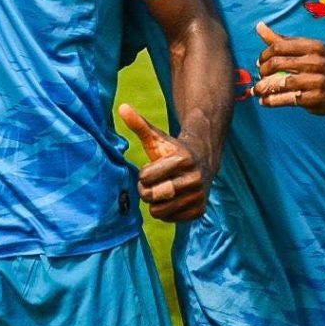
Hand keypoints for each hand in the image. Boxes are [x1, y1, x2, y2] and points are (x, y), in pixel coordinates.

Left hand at [119, 103, 209, 221]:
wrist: (202, 162)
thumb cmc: (172, 151)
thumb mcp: (156, 137)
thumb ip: (139, 124)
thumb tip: (122, 106)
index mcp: (183, 160)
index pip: (146, 177)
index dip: (143, 175)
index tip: (150, 170)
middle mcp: (194, 179)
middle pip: (153, 195)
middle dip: (146, 190)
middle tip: (151, 184)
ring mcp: (199, 196)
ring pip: (161, 211)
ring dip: (155, 203)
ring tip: (160, 191)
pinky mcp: (200, 210)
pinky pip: (171, 219)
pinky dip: (167, 212)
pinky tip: (172, 199)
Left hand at [253, 22, 324, 114]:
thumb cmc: (322, 66)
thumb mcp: (307, 49)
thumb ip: (282, 40)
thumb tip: (259, 26)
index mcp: (313, 47)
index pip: (279, 47)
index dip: (264, 55)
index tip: (260, 62)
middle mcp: (316, 62)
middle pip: (277, 63)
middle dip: (263, 70)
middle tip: (260, 75)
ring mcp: (317, 81)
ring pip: (281, 82)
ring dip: (263, 87)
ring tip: (257, 90)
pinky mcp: (315, 98)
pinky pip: (287, 99)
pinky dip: (272, 100)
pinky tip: (264, 101)